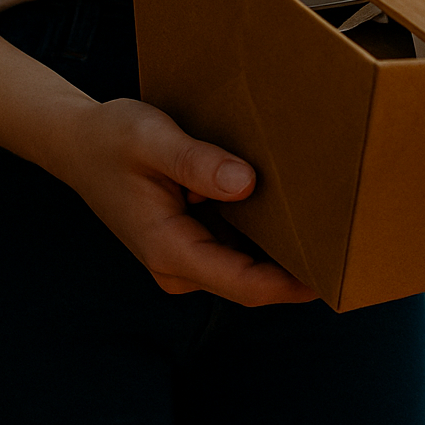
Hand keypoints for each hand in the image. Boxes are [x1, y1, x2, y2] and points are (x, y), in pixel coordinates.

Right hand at [48, 98, 318, 306]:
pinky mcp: (192, 242)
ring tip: (328, 219)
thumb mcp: (151, 140)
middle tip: (347, 238)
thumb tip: (245, 184)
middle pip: (252, 280)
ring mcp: (186, 257)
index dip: (293, 285)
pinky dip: (263, 233)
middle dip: (297, 266)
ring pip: (247, 266)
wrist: (78, 143)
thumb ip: (196, 163)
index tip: (336, 273)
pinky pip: (237, 248)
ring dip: (282, 249)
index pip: (245, 284)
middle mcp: (179, 266)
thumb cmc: (113, 138)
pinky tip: (291, 206)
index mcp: (170, 249)